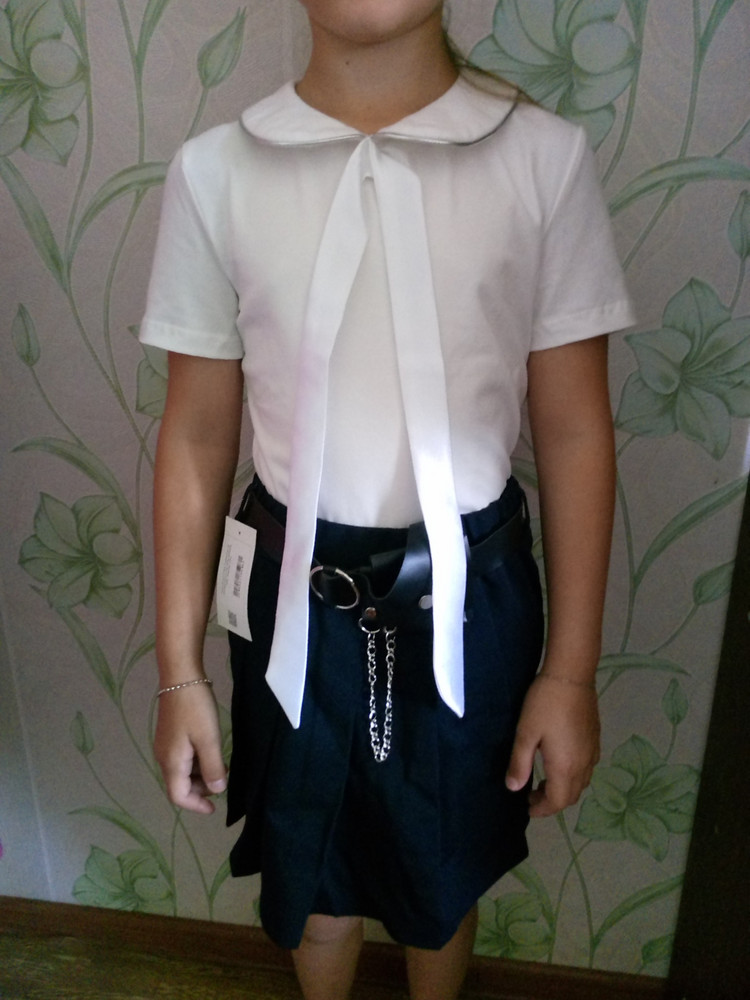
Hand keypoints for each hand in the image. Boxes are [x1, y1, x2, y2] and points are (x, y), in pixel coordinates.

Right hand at [154, 683, 227, 813]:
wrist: (180, 677)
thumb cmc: (195, 709)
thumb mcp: (208, 739)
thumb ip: (213, 767)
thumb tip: (216, 790)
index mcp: (172, 762)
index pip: (178, 796)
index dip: (196, 805)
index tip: (214, 808)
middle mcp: (164, 757)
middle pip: (179, 785)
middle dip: (200, 790)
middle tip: (222, 782)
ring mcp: (165, 745)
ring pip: (182, 771)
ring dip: (200, 775)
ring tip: (221, 767)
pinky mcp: (170, 734)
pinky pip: (182, 758)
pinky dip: (197, 763)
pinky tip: (211, 753)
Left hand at [505, 672, 599, 817]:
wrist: (571, 676)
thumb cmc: (545, 704)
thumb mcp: (526, 733)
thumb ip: (519, 763)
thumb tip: (514, 788)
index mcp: (566, 767)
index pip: (557, 801)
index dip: (542, 809)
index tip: (527, 807)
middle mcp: (584, 765)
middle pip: (571, 796)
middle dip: (552, 801)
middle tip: (532, 794)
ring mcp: (592, 752)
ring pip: (581, 783)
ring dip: (564, 789)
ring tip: (544, 780)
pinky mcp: (595, 740)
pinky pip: (587, 768)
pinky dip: (573, 775)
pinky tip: (560, 762)